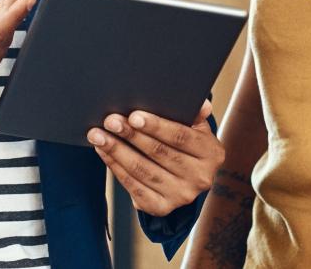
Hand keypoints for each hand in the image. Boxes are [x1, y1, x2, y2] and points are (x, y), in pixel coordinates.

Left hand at [88, 100, 222, 216]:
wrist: (186, 178)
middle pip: (159, 153)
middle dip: (131, 135)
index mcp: (211, 154)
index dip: (156, 126)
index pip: (181, 137)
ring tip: (99, 135)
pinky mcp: (161, 208)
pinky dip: (116, 167)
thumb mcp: (197, 128)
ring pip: (143, 170)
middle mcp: (199, 178)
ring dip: (117, 151)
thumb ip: (195, 114)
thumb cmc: (187, 144)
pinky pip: (134, 186)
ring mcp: (180, 196)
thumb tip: (200, 102)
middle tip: (110, 121)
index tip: (133, 115)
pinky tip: (104, 152)